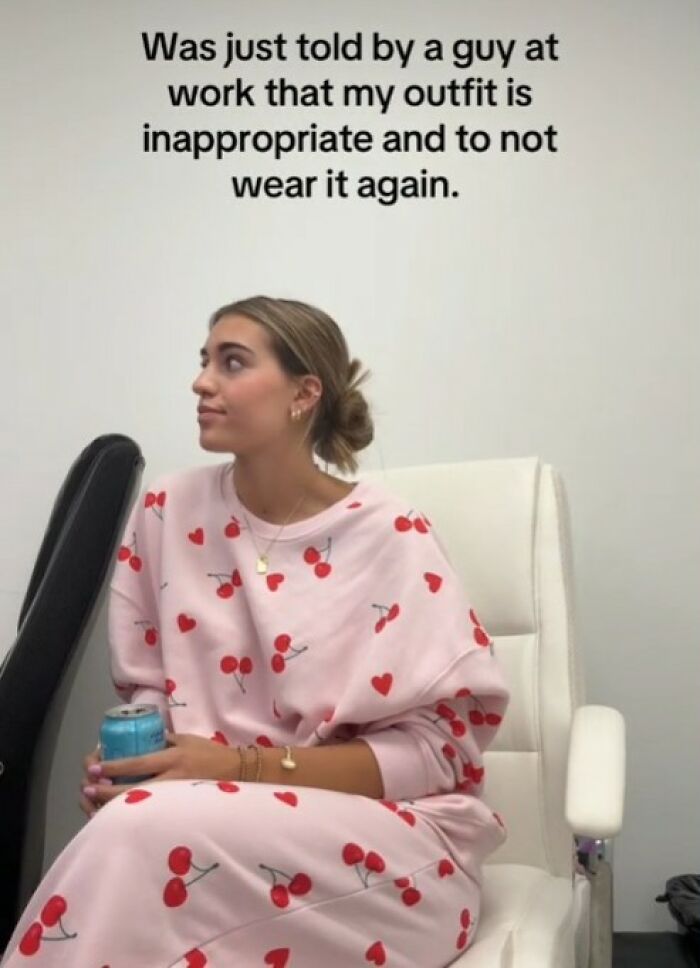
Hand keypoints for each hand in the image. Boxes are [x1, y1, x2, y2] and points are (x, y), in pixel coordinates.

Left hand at [81, 732, 239, 809]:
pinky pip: (148, 813)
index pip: (138, 763)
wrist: (236, 774)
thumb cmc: (210, 753)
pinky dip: (130, 813)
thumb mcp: (186, 740)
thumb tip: (138, 740)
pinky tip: (115, 813)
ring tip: (94, 803)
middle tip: (87, 788)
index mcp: (173, 758)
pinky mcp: (177, 810)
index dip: (114, 766)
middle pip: (133, 789)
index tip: (95, 766)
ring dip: (113, 805)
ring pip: (138, 805)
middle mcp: (171, 779)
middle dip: (106, 790)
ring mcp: (174, 798)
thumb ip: (163, 741)